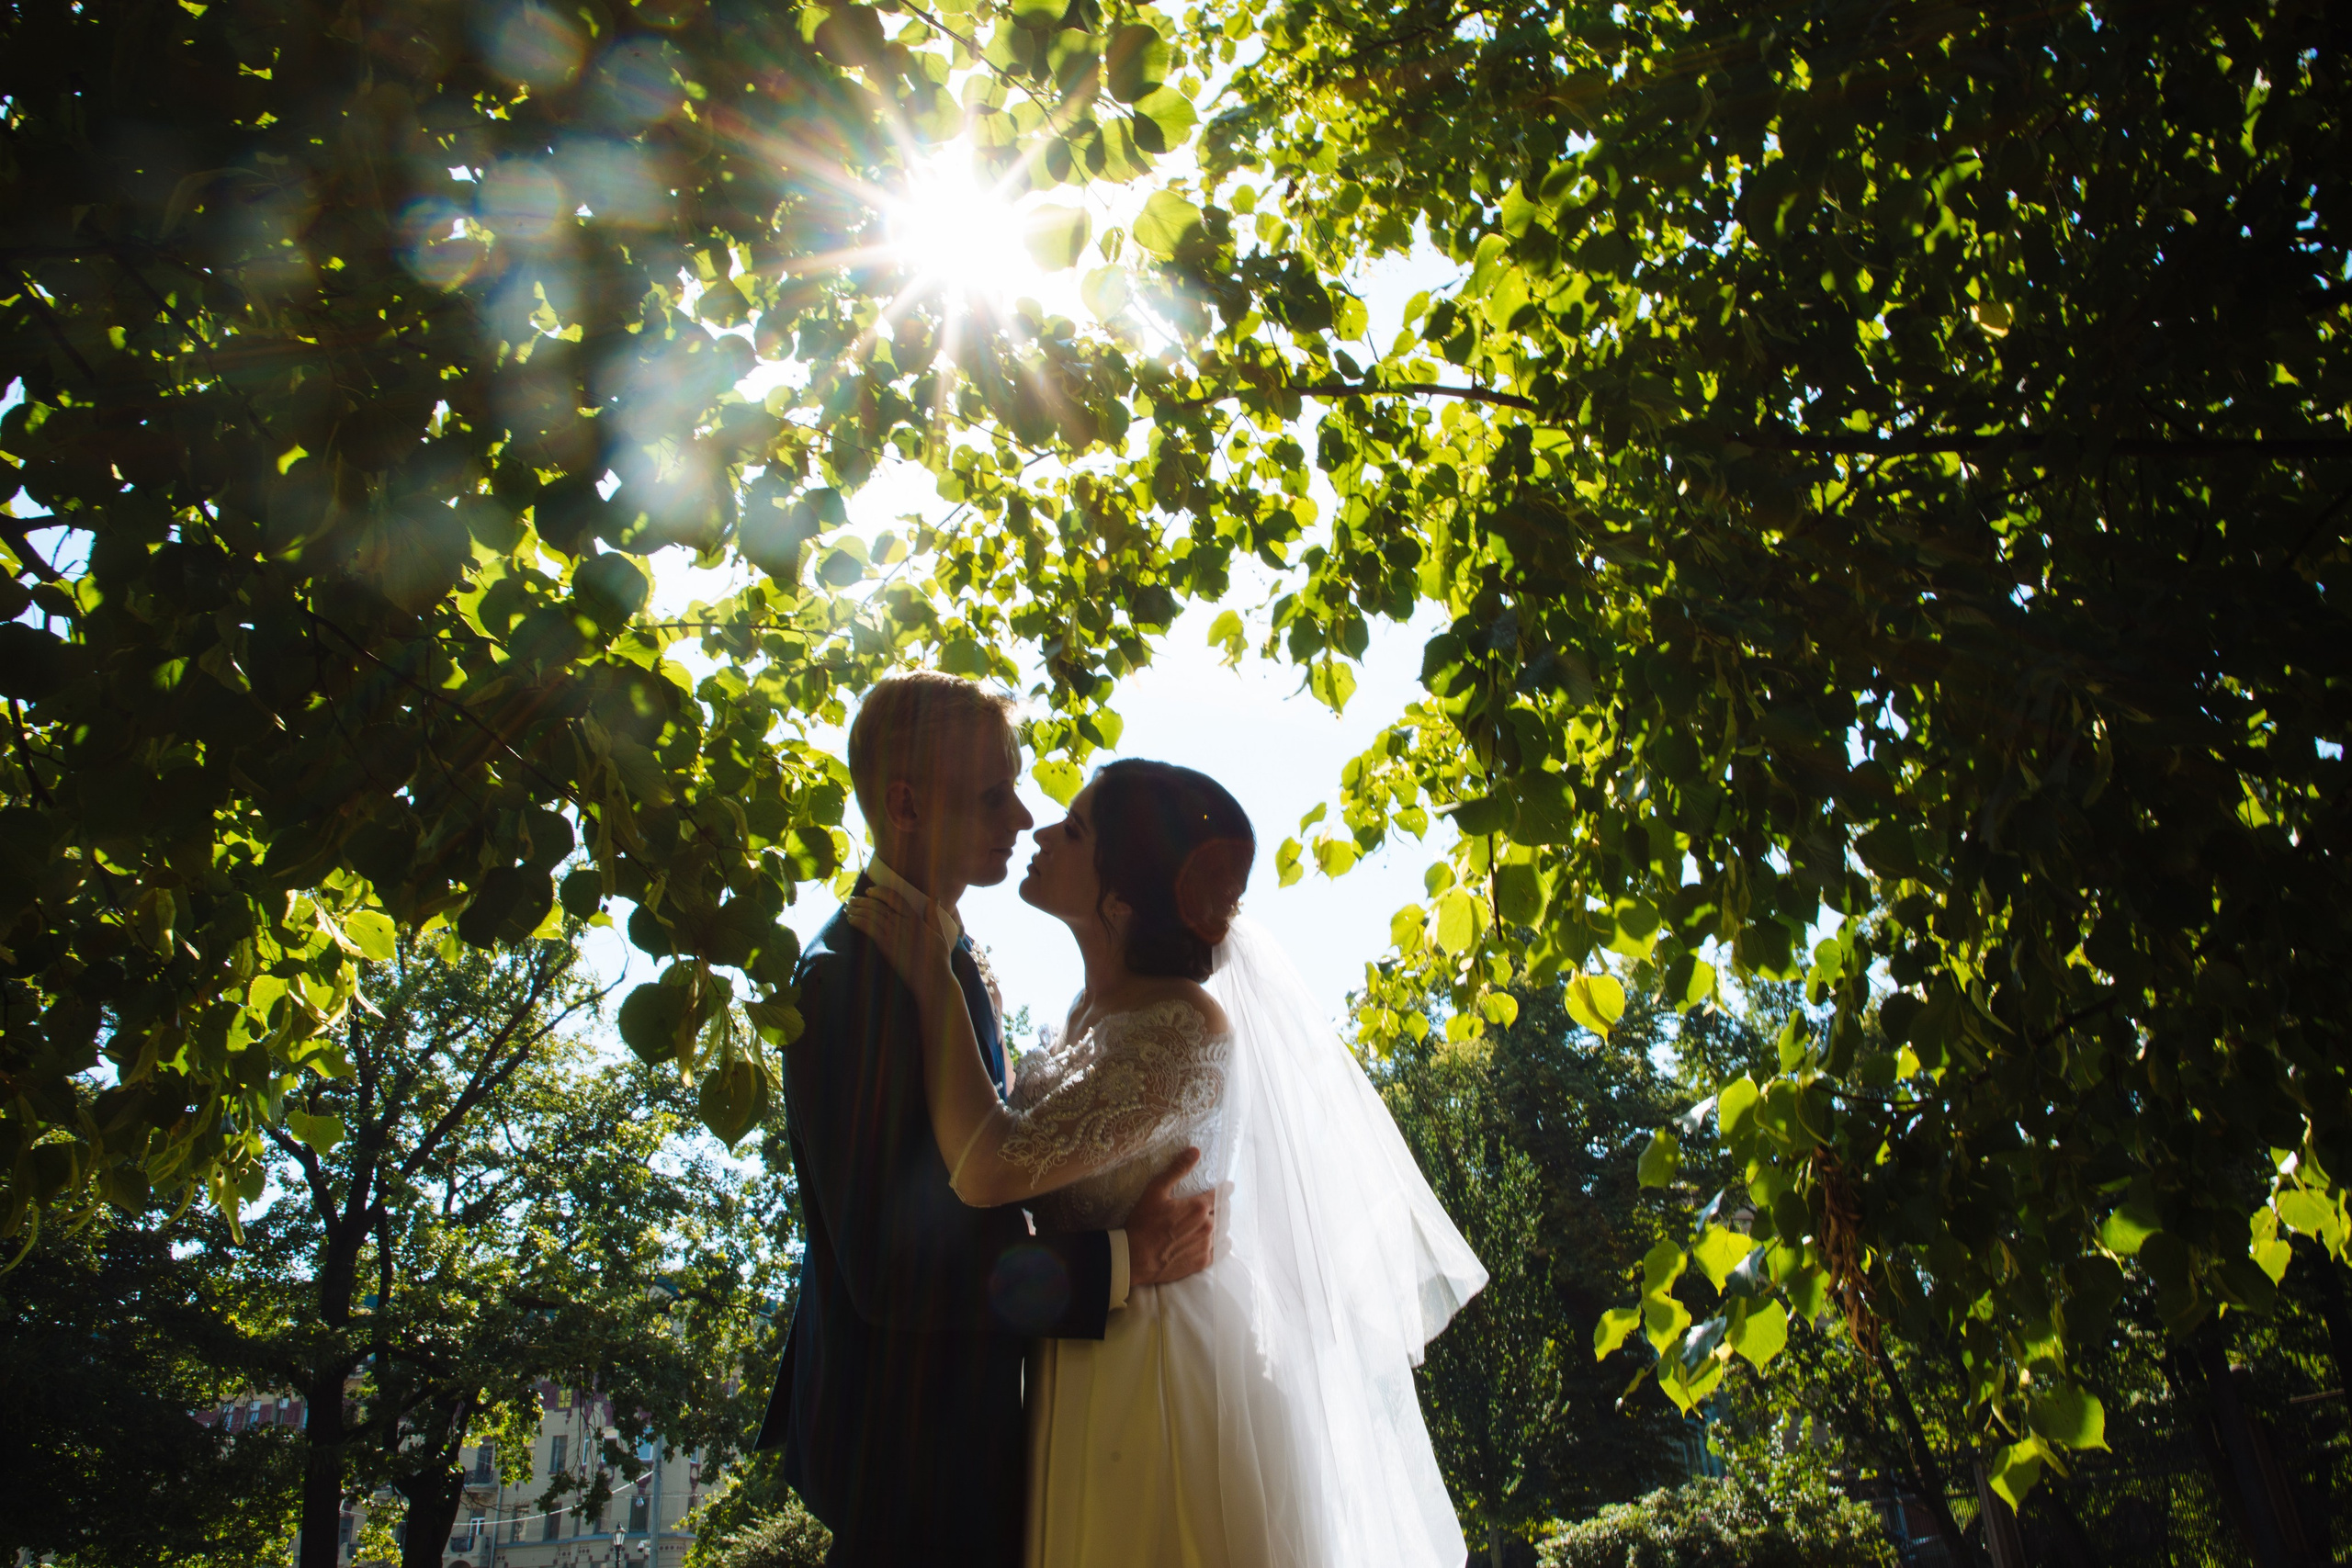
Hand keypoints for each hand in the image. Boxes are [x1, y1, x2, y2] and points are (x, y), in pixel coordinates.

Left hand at [843, 885, 954, 994]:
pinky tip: (850, 920)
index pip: (894, 897)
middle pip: (878, 905)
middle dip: (862, 900)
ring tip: (847, 908)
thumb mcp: (939, 933)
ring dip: (856, 910)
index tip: (869, 891)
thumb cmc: (937, 958)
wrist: (932, 979)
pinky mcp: (886, 946)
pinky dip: (858, 921)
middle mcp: (903, 922)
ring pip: (871, 915)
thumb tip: (936, 899)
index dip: (879, 891)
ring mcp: (893, 934)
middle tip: (851, 900)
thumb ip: (933, 915)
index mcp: (915, 918)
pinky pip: (868, 928)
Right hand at [1125, 1147, 1213, 1286]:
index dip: (1225, 1189)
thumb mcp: (1156, 1190)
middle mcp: (1207, 1226)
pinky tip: (1220, 1241)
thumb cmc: (1143, 1222)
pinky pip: (1220, 1251)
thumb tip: (1195, 1151)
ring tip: (1219, 1220)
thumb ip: (1177, 1170)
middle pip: (1223, 1212)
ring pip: (1223, 1231)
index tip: (1229, 1186)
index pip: (1220, 1194)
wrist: (1134, 1257)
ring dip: (1222, 1223)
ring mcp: (1205, 1245)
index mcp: (1198, 1207)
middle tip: (1220, 1203)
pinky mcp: (1201, 1261)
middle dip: (1222, 1205)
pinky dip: (1222, 1244)